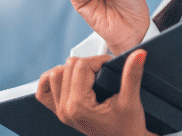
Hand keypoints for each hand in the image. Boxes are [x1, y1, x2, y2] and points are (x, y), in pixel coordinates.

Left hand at [36, 51, 154, 135]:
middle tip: (103, 71)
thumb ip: (132, 75)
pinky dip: (53, 81)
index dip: (99, 60)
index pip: (81, 66)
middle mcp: (65, 109)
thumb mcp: (131, 100)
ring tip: (89, 75)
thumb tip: (138, 54)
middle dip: (88, 64)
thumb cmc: (128, 128)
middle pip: (68, 67)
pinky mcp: (60, 112)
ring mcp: (60, 112)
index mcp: (79, 107)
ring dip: (71, 70)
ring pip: (55, 75)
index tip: (110, 65)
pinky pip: (43, 92)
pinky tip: (68, 80)